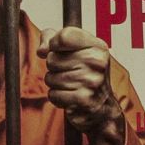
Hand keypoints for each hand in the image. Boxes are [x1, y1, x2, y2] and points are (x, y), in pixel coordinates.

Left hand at [39, 27, 124, 144]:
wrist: (103, 107)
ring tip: (71, 86)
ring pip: (50, 78)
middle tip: (70, 73)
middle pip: (52, 58)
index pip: (64, 36)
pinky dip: (57, 98)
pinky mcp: (84, 100)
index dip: (54, 44)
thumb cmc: (86, 76)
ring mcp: (92, 82)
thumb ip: (53, 39)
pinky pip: (53, 95)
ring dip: (55, 84)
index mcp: (98, 47)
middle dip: (54, 68)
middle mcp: (97, 62)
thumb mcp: (76, 51)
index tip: (59, 50)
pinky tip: (70, 97)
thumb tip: (41, 50)